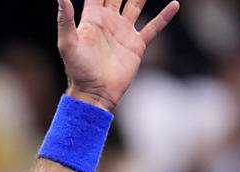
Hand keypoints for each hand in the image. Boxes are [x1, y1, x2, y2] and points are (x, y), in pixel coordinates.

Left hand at [56, 0, 179, 110]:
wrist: (94, 94)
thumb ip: (65, 19)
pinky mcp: (136, 45)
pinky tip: (174, 4)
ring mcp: (124, 32)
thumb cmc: (77, 70)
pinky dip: (164, 16)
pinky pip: (153, 27)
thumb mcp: (67, 43)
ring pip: (136, 5)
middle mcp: (109, 21)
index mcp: (92, 18)